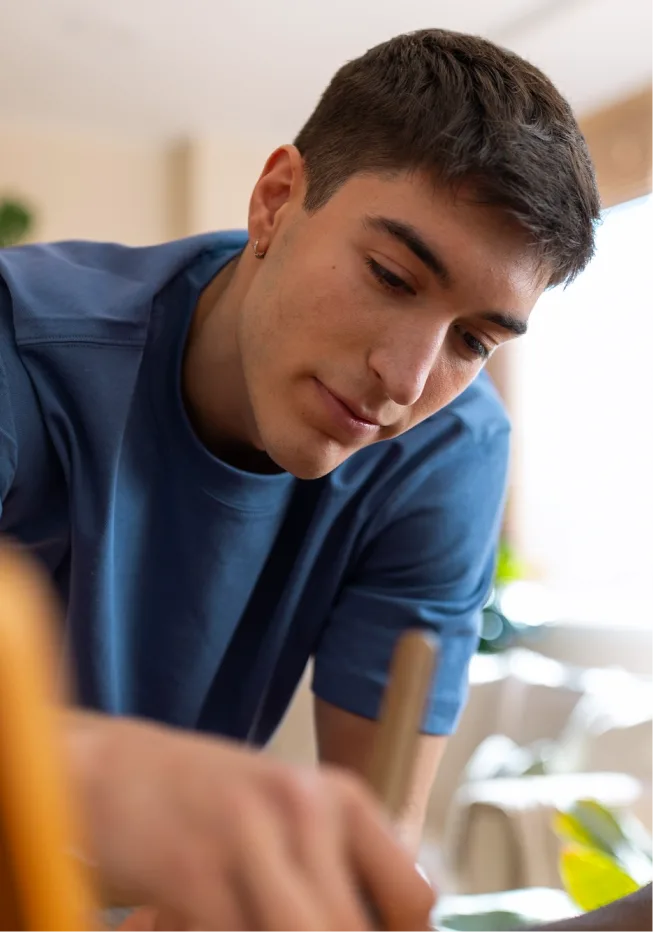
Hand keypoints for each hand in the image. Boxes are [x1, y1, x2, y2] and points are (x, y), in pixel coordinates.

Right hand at [68, 713, 433, 931]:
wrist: (113, 772)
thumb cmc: (205, 804)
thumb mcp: (285, 819)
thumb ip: (333, 869)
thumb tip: (389, 926)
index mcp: (340, 798)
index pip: (416, 897)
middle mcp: (305, 809)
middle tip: (277, 928)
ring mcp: (251, 836)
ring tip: (242, 922)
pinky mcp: (195, 870)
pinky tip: (201, 924)